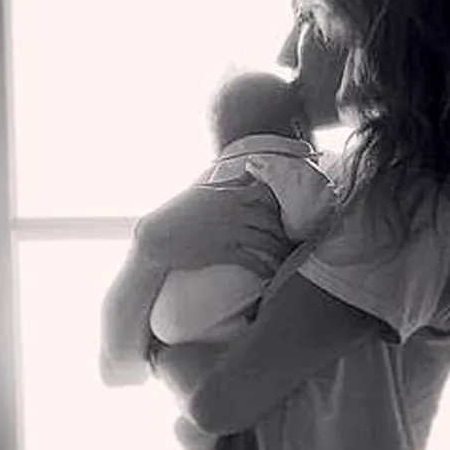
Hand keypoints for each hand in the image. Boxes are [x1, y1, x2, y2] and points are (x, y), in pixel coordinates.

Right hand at [135, 178, 289, 278]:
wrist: (157, 237)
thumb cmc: (177, 213)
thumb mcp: (202, 191)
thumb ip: (228, 184)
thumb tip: (248, 174)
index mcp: (229, 194)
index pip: (266, 193)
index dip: (279, 204)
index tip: (285, 214)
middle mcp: (234, 212)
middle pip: (271, 220)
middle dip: (285, 231)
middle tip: (292, 241)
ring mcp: (230, 232)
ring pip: (267, 241)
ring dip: (280, 251)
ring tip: (287, 259)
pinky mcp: (224, 252)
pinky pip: (254, 260)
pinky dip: (266, 268)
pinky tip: (272, 275)